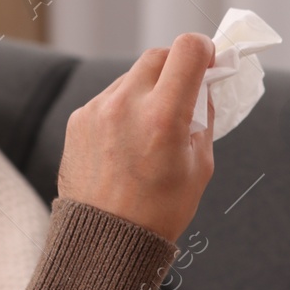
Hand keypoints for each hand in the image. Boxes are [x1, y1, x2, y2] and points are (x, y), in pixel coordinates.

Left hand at [58, 32, 216, 242]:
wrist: (106, 240)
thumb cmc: (160, 210)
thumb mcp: (200, 166)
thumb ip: (202, 120)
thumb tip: (202, 90)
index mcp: (164, 116)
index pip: (188, 50)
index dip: (205, 49)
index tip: (210, 61)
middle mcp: (127, 104)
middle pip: (158, 55)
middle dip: (177, 66)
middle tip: (187, 90)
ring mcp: (97, 109)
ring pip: (133, 77)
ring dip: (150, 89)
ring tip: (155, 128)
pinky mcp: (78, 119)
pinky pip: (110, 99)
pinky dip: (126, 108)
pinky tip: (130, 141)